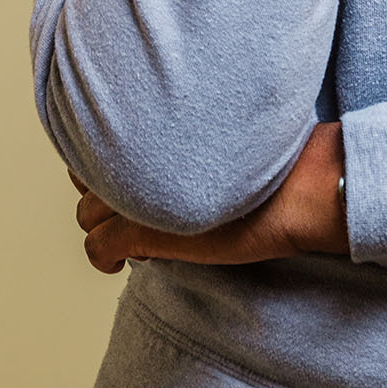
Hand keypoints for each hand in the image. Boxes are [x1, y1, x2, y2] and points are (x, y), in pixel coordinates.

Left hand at [68, 121, 347, 275]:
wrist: (299, 186)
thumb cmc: (278, 160)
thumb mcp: (226, 135)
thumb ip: (187, 136)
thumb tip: (170, 149)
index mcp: (161, 124)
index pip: (100, 135)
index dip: (108, 157)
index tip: (125, 170)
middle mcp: (141, 154)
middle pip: (87, 175)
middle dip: (101, 192)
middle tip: (128, 205)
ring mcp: (137, 194)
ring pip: (87, 214)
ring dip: (103, 224)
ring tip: (130, 231)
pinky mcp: (143, 232)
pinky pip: (98, 247)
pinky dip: (103, 257)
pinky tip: (118, 263)